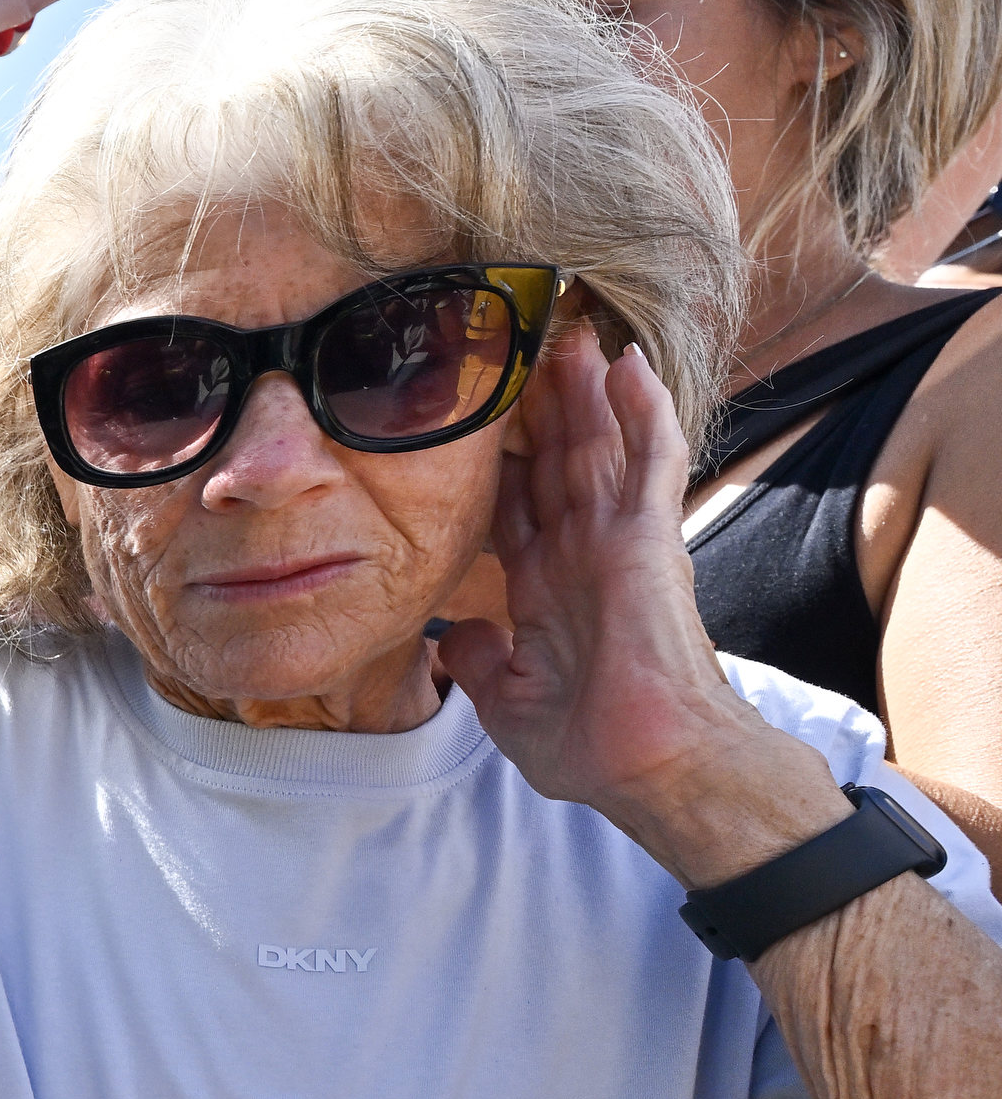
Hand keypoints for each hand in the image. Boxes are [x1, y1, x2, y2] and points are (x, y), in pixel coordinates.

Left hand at [435, 323, 842, 879]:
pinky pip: (648, 462)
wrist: (648, 769)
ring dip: (586, 390)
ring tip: (571, 329)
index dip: (496, 462)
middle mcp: (581, 553)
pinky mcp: (650, 540)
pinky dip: (642, 414)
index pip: (514, 505)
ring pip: (599, 446)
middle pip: (555, 460)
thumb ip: (477, 658)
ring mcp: (618, 541)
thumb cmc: (590, 745)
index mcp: (545, 586)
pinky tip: (630, 365)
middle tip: (524, 343)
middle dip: (541, 405)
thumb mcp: (506, 700)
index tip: (473, 419)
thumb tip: (449, 634)